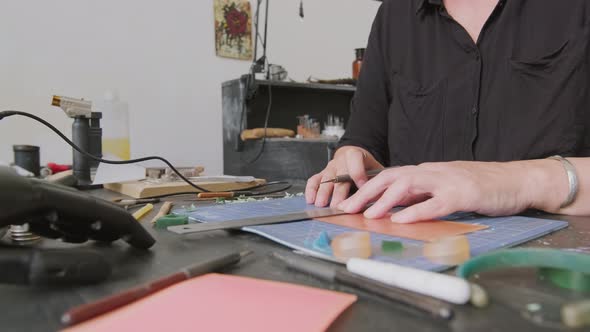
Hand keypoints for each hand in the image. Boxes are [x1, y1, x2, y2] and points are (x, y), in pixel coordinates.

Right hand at [305, 146, 382, 207]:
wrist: (354, 157)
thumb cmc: (367, 167)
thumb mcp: (376, 169)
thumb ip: (378, 180)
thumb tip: (383, 195)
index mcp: (355, 155)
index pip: (355, 159)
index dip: (358, 173)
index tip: (362, 188)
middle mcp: (340, 160)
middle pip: (338, 175)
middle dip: (338, 192)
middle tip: (338, 205)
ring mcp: (330, 167)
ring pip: (325, 179)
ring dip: (323, 192)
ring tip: (321, 204)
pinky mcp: (322, 174)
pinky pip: (314, 180)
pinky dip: (311, 190)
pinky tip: (311, 200)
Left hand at [337, 160, 558, 222]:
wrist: (516, 180)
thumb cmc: (481, 186)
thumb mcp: (444, 188)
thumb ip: (421, 195)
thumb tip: (394, 207)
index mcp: (426, 172)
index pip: (389, 177)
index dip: (366, 188)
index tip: (348, 202)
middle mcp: (432, 172)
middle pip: (391, 177)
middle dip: (366, 192)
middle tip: (347, 208)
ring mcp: (447, 181)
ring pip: (408, 185)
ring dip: (385, 200)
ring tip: (369, 214)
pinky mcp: (463, 194)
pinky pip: (436, 202)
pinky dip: (416, 210)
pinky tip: (401, 219)